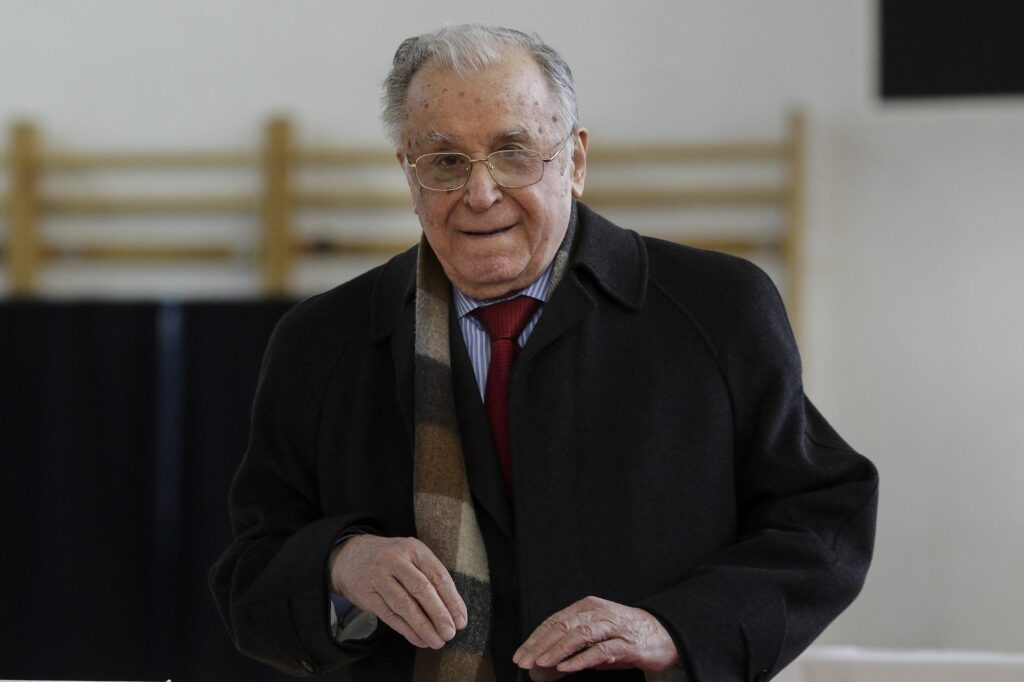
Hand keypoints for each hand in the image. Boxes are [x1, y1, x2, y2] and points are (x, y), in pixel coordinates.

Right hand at [329, 535, 466, 649]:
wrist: (350, 557)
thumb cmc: (392, 561)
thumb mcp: (412, 558)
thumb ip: (431, 579)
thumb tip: (455, 612)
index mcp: (414, 549)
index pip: (438, 576)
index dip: (452, 600)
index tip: (461, 620)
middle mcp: (395, 559)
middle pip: (422, 589)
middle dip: (439, 614)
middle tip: (451, 633)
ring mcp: (378, 575)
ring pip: (404, 605)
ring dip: (423, 626)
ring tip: (437, 641)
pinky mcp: (367, 593)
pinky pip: (390, 615)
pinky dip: (407, 630)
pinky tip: (419, 640)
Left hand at [513, 596, 678, 679]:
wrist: (664, 634)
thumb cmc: (624, 635)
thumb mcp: (595, 637)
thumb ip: (571, 647)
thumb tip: (543, 663)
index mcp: (587, 607)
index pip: (555, 620)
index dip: (535, 637)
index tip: (520, 653)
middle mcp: (598, 612)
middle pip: (563, 626)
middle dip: (540, 645)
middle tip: (524, 661)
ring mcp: (613, 626)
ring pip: (580, 635)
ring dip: (558, 650)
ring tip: (541, 663)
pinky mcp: (628, 643)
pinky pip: (601, 650)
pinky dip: (582, 659)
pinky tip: (567, 667)